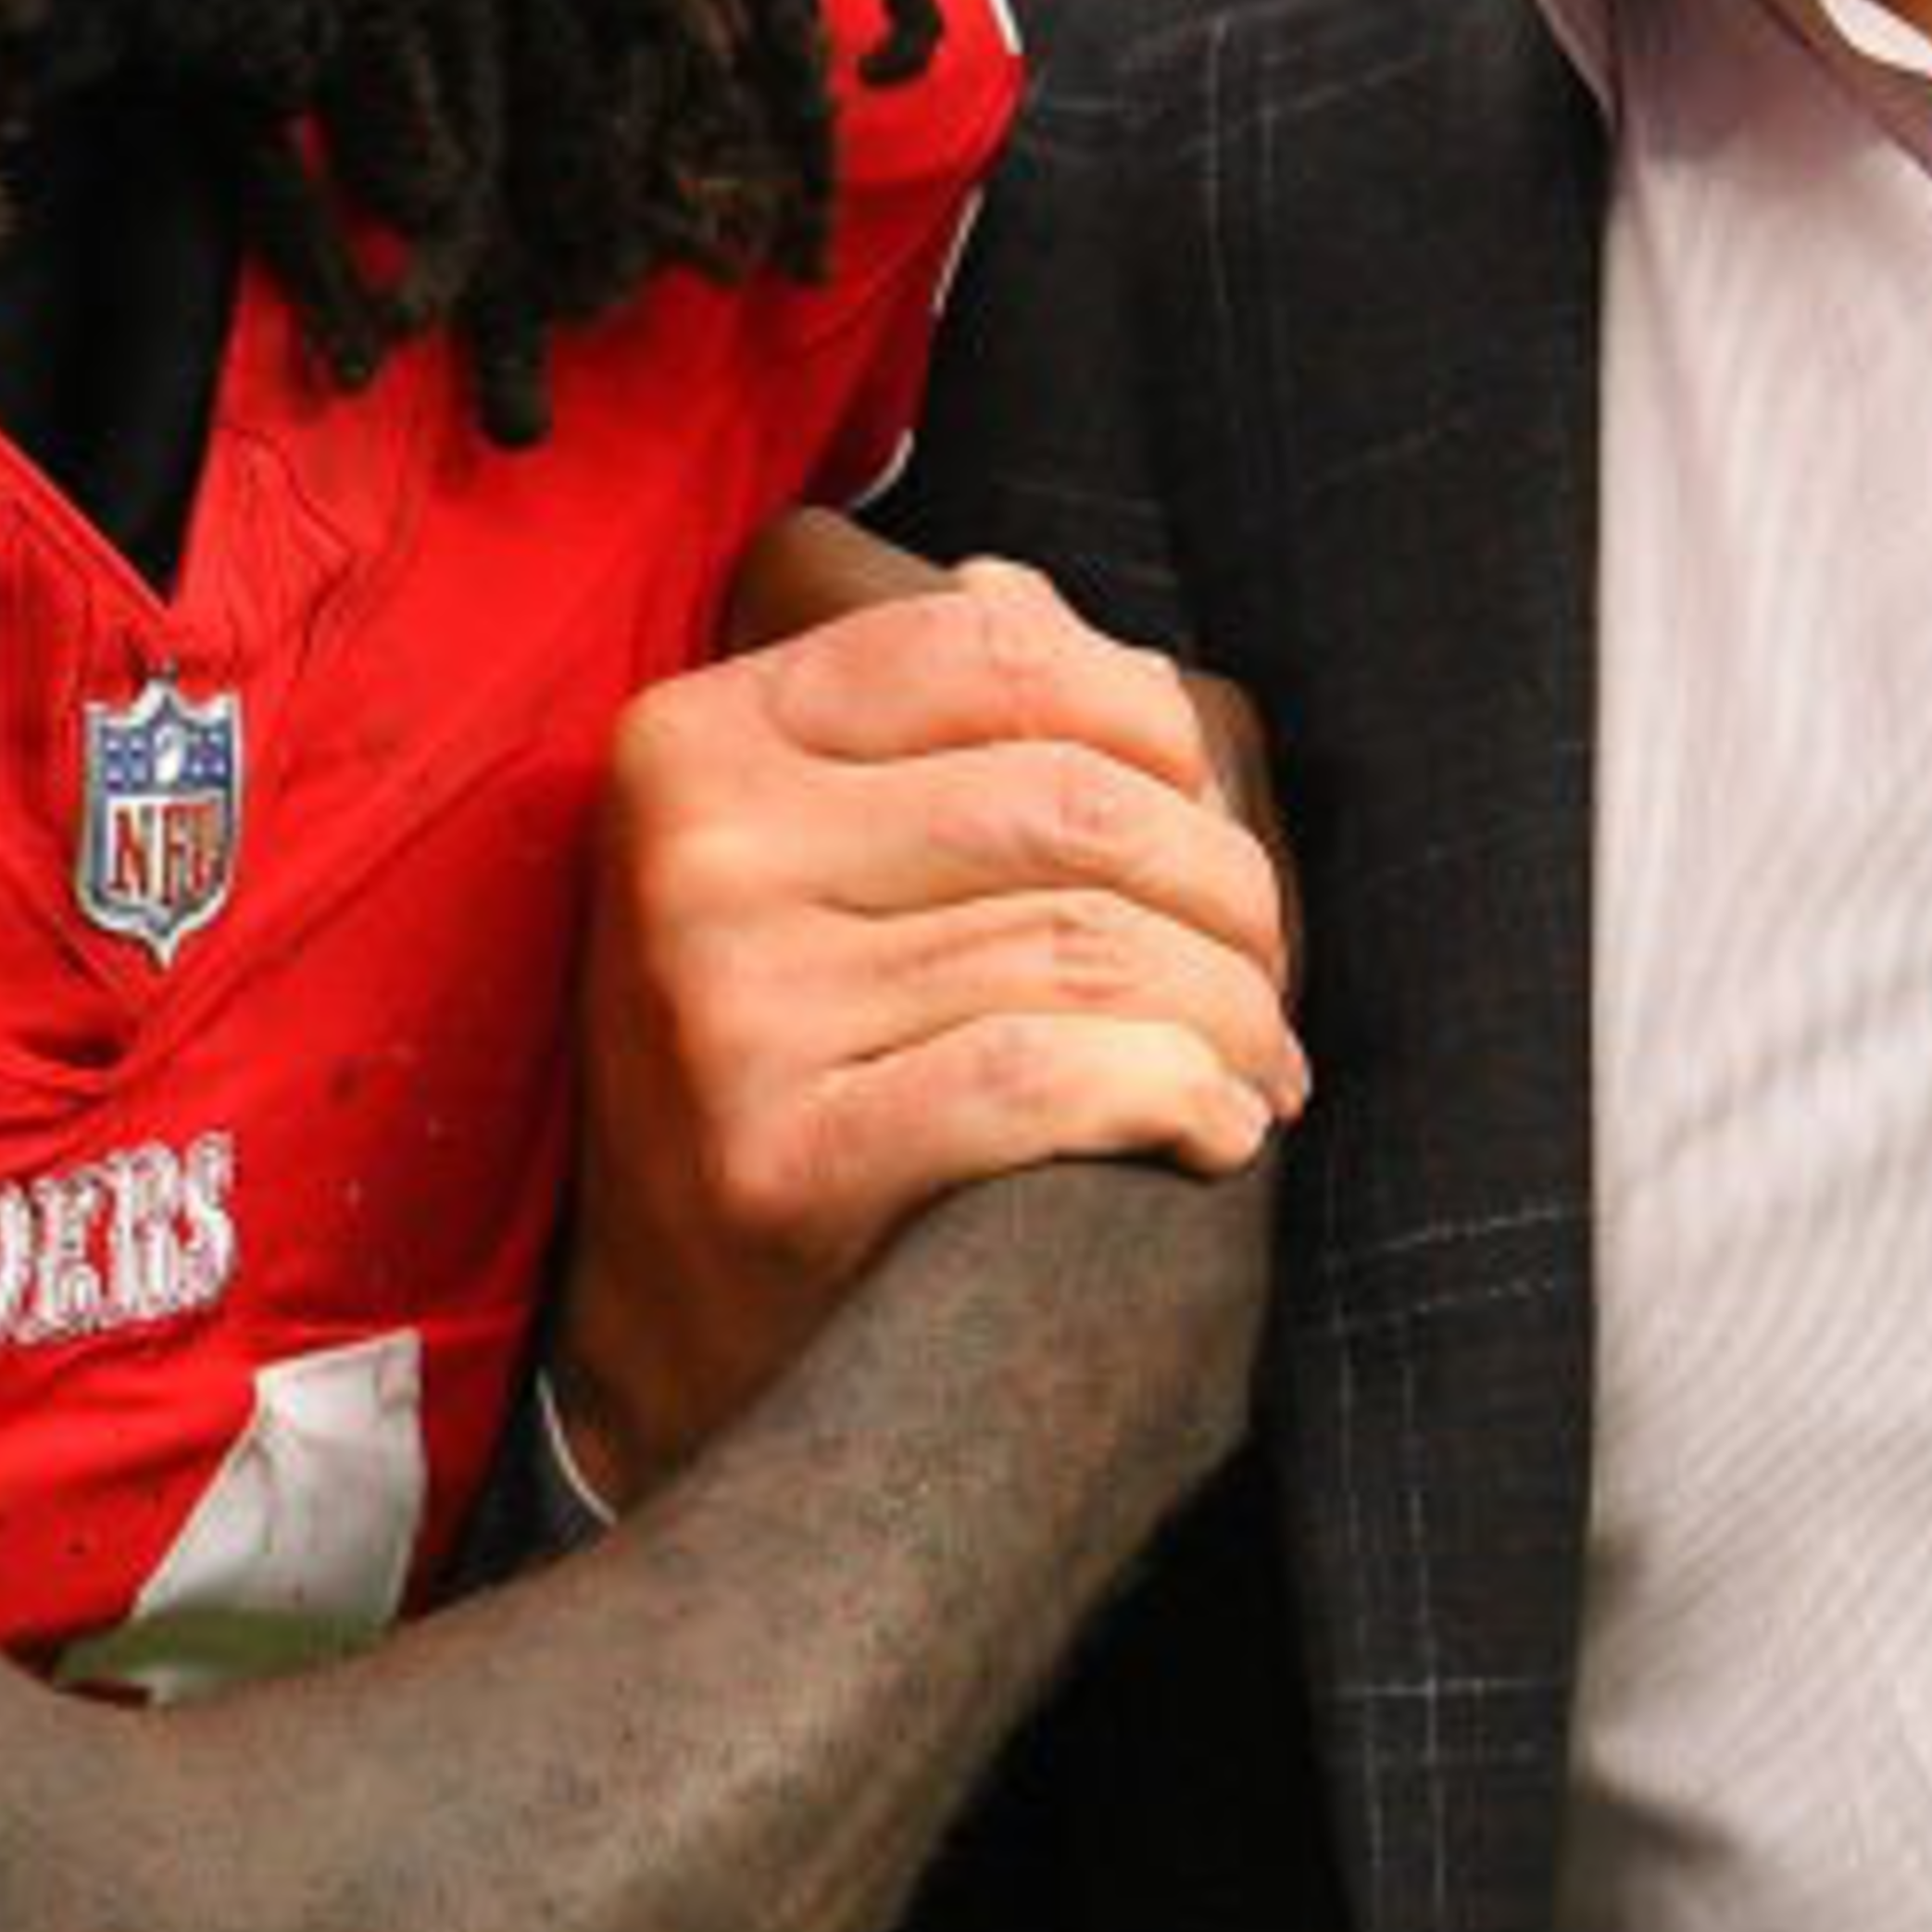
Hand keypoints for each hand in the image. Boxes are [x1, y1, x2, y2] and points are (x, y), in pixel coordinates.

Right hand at [561, 512, 1301, 1503]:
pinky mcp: (781, 1158)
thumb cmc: (788, 1064)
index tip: (1199, 813)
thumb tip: (1031, 591)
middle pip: (1073, 806)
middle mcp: (696, 854)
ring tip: (1251, 1068)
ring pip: (1087, 950)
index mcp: (699, 740)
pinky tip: (1213, 1130)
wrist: (666, 1340)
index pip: (989, 644)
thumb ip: (919, 716)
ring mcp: (726, 1007)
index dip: (1147, 720)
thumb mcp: (805, 860)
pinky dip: (1176, 1097)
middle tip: (1264, 981)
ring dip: (1229, 1018)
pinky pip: (1046, 1076)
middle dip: (1227, 894)